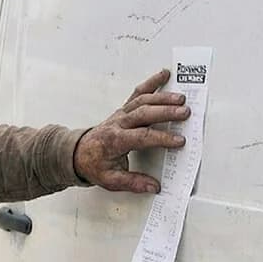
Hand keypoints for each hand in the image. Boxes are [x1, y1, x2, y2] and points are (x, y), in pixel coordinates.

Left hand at [73, 69, 189, 193]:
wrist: (78, 153)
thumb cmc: (94, 164)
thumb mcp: (110, 180)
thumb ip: (133, 183)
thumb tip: (154, 186)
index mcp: (115, 140)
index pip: (141, 137)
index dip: (161, 138)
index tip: (178, 141)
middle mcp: (118, 123)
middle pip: (144, 113)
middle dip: (165, 112)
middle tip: (185, 113)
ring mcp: (121, 114)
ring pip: (142, 100)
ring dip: (162, 97)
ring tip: (181, 98)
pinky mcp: (123, 109)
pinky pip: (138, 93)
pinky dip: (151, 82)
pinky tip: (163, 74)